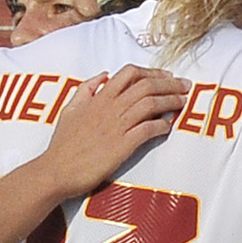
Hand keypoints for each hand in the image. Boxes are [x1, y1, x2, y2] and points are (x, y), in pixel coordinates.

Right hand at [39, 67, 188, 197]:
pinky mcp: (122, 146)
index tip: (165, 76)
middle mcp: (110, 107)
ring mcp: (117, 126)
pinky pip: (148, 129)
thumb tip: (102, 74)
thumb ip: (86, 89)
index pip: (129, 73)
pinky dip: (162, 125)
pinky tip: (168, 127)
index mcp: (99, 97)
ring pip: (150, 104)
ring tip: (183, 101)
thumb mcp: (70, 109)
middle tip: (185, 85)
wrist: (56, 170)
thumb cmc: (62, 144)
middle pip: (146, 86)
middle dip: (169, 83)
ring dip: (170, 101)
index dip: (151, 72)